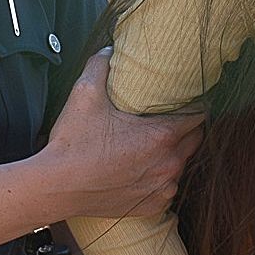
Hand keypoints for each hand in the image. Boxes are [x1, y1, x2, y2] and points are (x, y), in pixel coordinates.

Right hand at [42, 52, 201, 219]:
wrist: (56, 187)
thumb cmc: (73, 143)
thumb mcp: (85, 95)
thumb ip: (100, 65)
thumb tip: (110, 49)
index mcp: (162, 135)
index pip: (198, 115)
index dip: (194, 105)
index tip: (186, 101)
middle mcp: (170, 163)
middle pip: (195, 140)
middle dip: (185, 129)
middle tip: (167, 121)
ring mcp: (163, 187)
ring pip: (181, 165)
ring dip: (172, 155)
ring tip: (152, 146)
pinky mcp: (154, 205)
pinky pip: (167, 188)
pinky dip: (160, 179)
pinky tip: (142, 171)